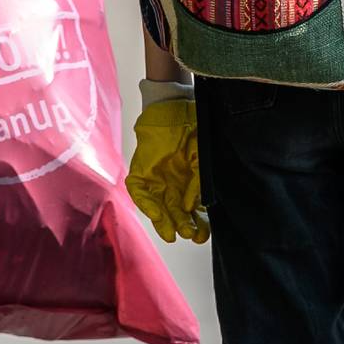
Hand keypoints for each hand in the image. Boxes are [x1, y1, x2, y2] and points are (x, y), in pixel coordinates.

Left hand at [126, 82, 205, 244]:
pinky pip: (140, 195)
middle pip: (177, 214)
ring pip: (158, 209)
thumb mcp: (201, 157)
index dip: (199, 224)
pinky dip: (147, 205)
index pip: (194, 212)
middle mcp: (173, 186)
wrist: (174, 108)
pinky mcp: (140, 175)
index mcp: (190, 184)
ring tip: (171, 234)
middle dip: (184, 226)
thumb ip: (197, 182)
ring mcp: (156, 182)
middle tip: (190, 235)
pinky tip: (156, 214)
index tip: (203, 235)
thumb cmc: (191, 130)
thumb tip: (193, 206)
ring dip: (164, 222)